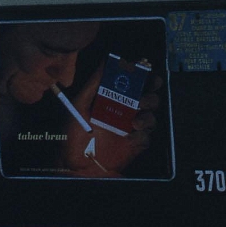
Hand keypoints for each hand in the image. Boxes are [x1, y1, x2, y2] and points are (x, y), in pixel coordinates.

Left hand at [61, 59, 161, 176]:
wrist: (74, 165)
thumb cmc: (73, 135)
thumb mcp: (80, 105)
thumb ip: (94, 83)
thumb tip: (106, 60)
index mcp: (114, 99)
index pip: (136, 84)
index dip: (145, 76)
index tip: (147, 71)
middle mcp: (126, 112)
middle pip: (150, 98)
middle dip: (150, 95)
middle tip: (142, 100)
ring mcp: (131, 129)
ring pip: (152, 116)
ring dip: (147, 116)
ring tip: (135, 121)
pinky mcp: (135, 145)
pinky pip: (147, 137)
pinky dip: (142, 136)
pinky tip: (131, 137)